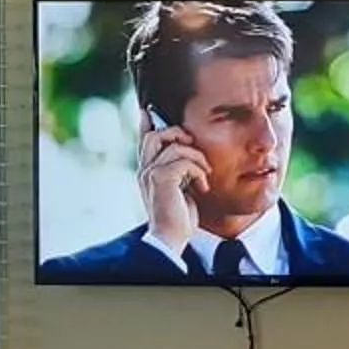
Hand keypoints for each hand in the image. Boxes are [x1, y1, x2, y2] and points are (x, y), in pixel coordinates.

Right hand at [137, 115, 207, 252]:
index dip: (146, 123)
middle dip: (176, 133)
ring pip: (175, 146)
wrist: (171, 237)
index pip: (144, 140)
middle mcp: (145, 170)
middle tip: (192, 142)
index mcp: (147, 171)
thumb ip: (179, 170)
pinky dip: (198, 171)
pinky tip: (203, 186)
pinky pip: (184, 160)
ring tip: (205, 173)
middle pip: (155, 135)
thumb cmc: (178, 217)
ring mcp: (150, 174)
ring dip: (197, 157)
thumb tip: (189, 153)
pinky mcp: (161, 179)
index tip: (148, 111)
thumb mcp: (180, 188)